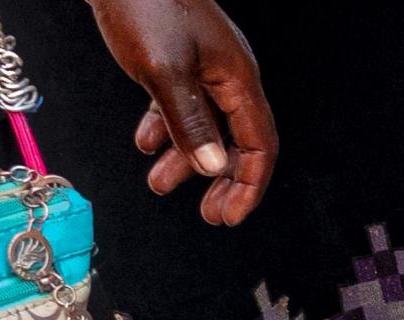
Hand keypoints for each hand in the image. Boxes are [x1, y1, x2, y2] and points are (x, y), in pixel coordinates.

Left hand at [86, 0, 276, 224]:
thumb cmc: (144, 3)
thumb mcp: (164, 70)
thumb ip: (190, 122)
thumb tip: (212, 166)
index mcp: (236, 77)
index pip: (258, 144)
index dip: (249, 185)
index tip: (230, 216)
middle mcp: (226, 74)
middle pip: (236, 140)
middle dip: (222, 180)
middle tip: (208, 213)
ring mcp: (203, 66)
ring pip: (205, 126)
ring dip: (185, 158)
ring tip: (159, 182)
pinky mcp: (178, 58)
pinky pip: (182, 106)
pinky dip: (166, 129)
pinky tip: (146, 142)